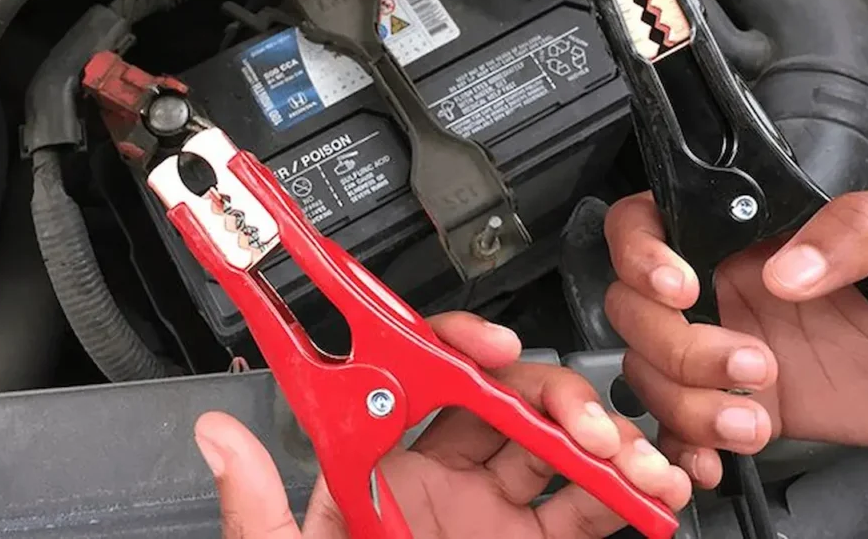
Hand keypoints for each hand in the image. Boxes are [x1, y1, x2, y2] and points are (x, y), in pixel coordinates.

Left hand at [193, 312, 690, 537]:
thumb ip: (262, 511)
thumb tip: (218, 439)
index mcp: (386, 473)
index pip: (427, 386)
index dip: (463, 353)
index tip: (491, 349)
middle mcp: (447, 484)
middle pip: (508, 406)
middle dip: (552, 396)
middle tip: (580, 418)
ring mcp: (498, 518)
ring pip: (559, 452)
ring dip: (602, 442)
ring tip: (633, 458)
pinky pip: (589, 512)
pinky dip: (626, 495)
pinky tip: (649, 489)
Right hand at [604, 191, 867, 489]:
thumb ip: (854, 230)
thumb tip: (786, 269)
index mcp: (749, 235)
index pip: (648, 224)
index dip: (640, 254)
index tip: (681, 287)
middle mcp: (725, 288)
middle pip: (635, 308)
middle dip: (675, 346)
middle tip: (748, 361)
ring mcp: (727, 350)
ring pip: (650, 371)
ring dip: (685, 404)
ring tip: (750, 419)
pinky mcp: (746, 407)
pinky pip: (681, 427)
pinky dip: (684, 448)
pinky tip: (716, 456)